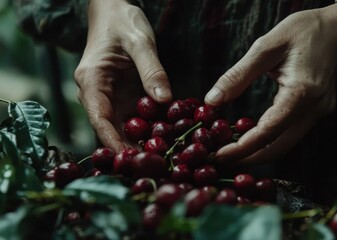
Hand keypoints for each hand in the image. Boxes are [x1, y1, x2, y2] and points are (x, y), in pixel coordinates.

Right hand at [74, 0, 171, 151]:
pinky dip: (148, 131)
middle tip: (151, 166)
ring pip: (123, 128)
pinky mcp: (124, 98)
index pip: (99, 118)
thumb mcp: (140, 41)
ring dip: (139, 144)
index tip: (128, 158)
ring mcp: (111, 98)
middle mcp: (98, 94)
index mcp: (92, 81)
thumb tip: (164, 99)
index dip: (112, 141)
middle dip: (128, 149)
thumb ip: (151, 68)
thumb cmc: (123, 21)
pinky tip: (166, 141)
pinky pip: (136, 119)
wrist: (116, 12)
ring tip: (161, 160)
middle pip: (110, 129)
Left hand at [205, 2, 336, 165]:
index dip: (242, 147)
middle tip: (219, 160)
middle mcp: (316, 109)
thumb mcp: (267, 46)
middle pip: (279, 147)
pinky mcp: (318, 112)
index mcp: (304, 92)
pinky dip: (269, 141)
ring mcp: (320, 113)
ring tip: (230, 153)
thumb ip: (239, 75)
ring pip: (286, 144)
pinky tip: (250, 138)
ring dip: (258, 153)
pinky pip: (291, 134)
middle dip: (249, 158)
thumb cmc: (303, 30)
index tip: (218, 155)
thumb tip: (212, 101)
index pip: (269, 130)